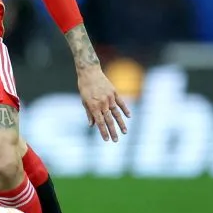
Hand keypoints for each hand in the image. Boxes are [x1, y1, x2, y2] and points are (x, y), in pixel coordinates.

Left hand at [65, 24, 129, 141]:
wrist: (89, 72)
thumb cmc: (84, 87)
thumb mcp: (83, 100)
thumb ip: (89, 113)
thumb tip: (92, 125)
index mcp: (94, 106)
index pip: (100, 122)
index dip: (103, 132)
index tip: (107, 140)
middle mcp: (103, 103)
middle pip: (109, 120)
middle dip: (113, 131)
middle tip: (116, 141)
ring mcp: (110, 98)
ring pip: (117, 113)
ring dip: (121, 124)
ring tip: (125, 132)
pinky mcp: (114, 92)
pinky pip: (121, 103)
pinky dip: (125, 110)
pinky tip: (129, 117)